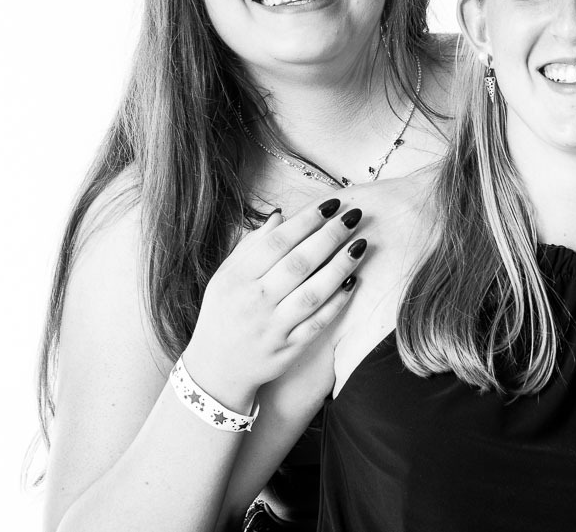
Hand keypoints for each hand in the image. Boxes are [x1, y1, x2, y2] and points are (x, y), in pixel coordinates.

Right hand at [180, 199, 365, 409]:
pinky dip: (336, 302)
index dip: (306, 221)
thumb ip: (250, 247)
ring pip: (312, 293)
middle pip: (298, 263)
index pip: (276, 243)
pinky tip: (352, 281)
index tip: (330, 204)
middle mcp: (255, 302)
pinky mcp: (289, 349)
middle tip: (353, 217)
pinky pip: (318, 323)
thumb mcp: (224, 277)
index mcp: (237, 279)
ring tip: (360, 245)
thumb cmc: (222, 315)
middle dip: (329, 237)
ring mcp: (274, 328)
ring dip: (340, 266)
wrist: (216, 370)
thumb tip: (280, 216)